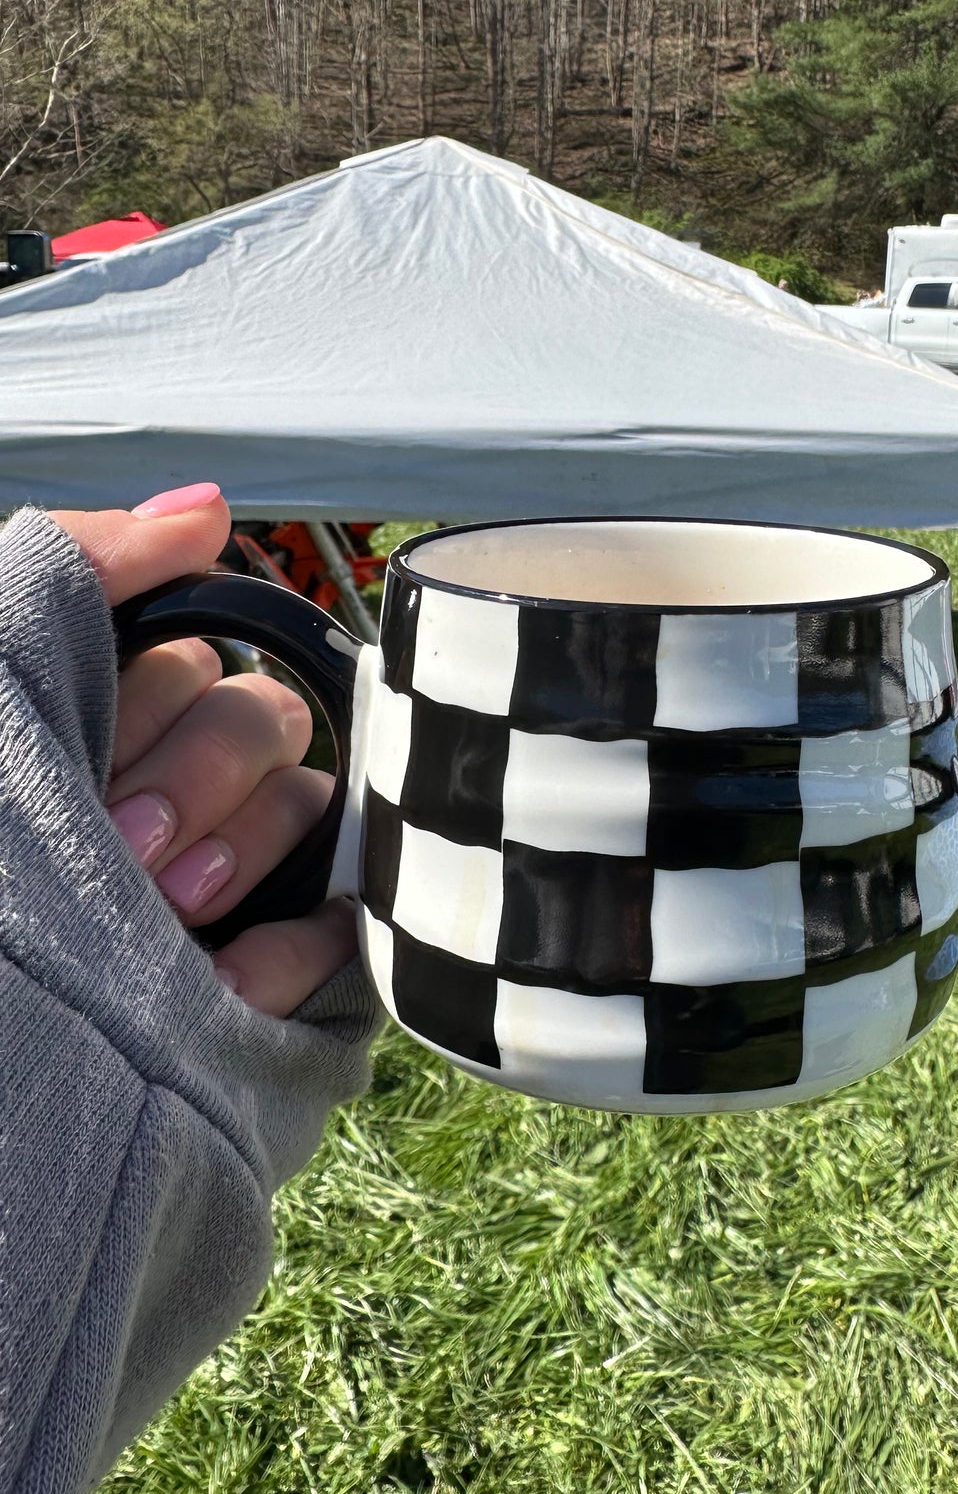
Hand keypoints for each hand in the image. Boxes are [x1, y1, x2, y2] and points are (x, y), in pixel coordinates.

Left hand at [51, 483, 356, 1015]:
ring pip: (308, 809)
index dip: (159, 710)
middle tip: (122, 855)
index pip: (198, 665)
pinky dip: (294, 954)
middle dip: (197, 784)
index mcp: (110, 721)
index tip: (90, 769)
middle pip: (267, 724)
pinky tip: (226, 985)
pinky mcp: (276, 965)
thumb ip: (82, 570)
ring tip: (165, 925)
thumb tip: (208, 508)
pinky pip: (340, 926)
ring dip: (242, 858)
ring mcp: (233, 878)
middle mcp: (178, 787)